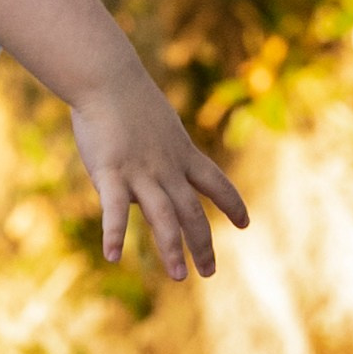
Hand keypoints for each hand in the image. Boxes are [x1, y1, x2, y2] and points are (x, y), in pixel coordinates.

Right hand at [69, 53, 250, 280]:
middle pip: (192, 212)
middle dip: (203, 244)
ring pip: (163, 217)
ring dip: (173, 249)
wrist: (107, 77)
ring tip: (182, 276)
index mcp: (182, 153)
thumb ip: (160, 153)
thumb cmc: (128, 97)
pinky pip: (113, 210)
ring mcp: (140, 172)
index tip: (245, 223)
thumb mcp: (157, 125)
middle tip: (210, 273)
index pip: (216, 182)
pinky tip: (113, 257)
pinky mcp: (110, 172)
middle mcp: (167, 168)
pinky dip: (114, 234)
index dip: (232, 204)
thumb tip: (154, 180)